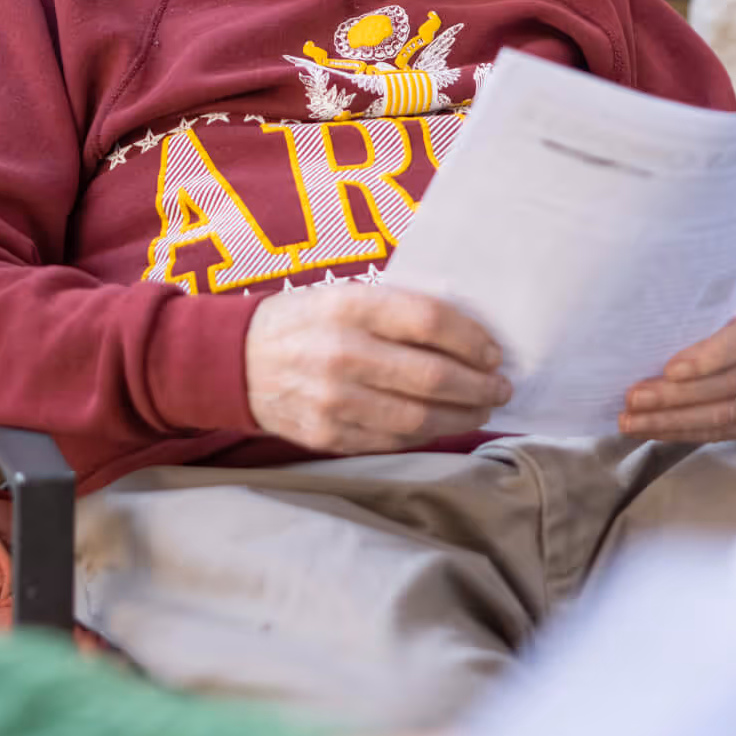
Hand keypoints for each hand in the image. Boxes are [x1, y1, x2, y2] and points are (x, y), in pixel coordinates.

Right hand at [244, 284, 510, 454]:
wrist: (236, 360)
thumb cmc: (304, 321)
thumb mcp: (343, 294)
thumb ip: (397, 309)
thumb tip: (467, 336)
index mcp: (349, 306)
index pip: (430, 321)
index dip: (472, 340)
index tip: (493, 352)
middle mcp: (342, 353)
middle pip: (432, 376)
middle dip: (479, 386)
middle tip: (500, 388)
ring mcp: (333, 399)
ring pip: (419, 417)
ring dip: (462, 417)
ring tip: (481, 410)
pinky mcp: (327, 434)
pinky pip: (392, 441)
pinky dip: (426, 435)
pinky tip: (441, 425)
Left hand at [619, 279, 735, 442]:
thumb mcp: (723, 289)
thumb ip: (697, 303)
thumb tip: (639, 321)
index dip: (710, 356)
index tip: (669, 369)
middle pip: (734, 381)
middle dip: (678, 395)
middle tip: (635, 398)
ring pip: (728, 413)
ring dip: (675, 420)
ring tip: (634, 420)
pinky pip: (728, 431)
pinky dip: (687, 432)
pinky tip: (656, 429)